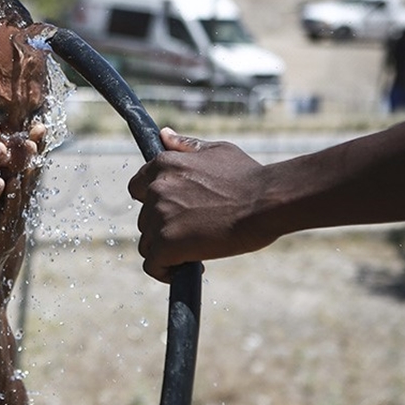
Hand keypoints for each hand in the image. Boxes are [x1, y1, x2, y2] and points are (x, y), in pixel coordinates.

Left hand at [0, 122, 44, 307]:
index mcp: (8, 216)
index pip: (18, 177)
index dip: (25, 154)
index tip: (31, 129)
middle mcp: (14, 221)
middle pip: (24, 181)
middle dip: (32, 154)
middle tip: (40, 126)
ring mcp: (11, 233)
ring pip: (20, 196)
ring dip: (25, 170)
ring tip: (31, 145)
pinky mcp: (1, 246)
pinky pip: (6, 218)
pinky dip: (9, 200)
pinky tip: (10, 182)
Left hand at [128, 128, 276, 281]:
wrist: (266, 201)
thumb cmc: (248, 177)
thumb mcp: (216, 151)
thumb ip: (186, 146)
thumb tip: (164, 134)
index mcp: (164, 165)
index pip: (137, 187)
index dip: (153, 203)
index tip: (173, 212)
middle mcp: (156, 189)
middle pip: (146, 219)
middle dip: (165, 228)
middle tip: (195, 233)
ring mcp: (159, 217)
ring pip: (149, 244)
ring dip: (168, 250)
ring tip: (196, 251)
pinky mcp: (166, 245)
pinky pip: (153, 265)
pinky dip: (166, 271)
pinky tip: (187, 267)